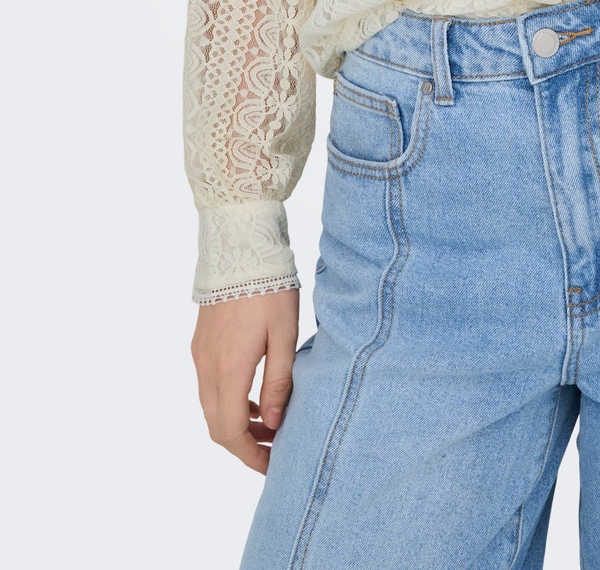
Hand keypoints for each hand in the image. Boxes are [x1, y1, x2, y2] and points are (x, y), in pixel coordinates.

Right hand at [191, 288, 300, 473]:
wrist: (239, 248)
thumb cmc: (269, 288)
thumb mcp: (285, 334)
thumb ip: (280, 381)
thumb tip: (274, 424)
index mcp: (229, 369)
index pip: (231, 432)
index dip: (250, 455)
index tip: (271, 465)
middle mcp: (207, 368)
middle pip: (217, 426)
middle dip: (243, 445)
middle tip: (273, 451)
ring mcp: (200, 356)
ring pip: (211, 408)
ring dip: (236, 424)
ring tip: (269, 426)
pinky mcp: (200, 345)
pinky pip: (210, 387)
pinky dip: (229, 402)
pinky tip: (254, 398)